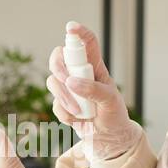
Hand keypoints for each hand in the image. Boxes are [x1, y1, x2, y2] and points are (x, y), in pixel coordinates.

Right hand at [47, 22, 139, 162]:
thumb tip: (71, 82)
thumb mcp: (110, 101)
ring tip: (78, 111)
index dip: (78, 32)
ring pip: (53, 81)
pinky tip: (76, 119)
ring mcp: (69, 89)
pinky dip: (64, 113)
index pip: (87, 43)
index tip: (70, 28)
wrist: (108, 139)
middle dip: (58, 68)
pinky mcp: (62, 104)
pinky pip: (54, 104)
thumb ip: (93, 90)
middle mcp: (79, 74)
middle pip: (59, 58)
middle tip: (67, 80)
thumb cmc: (114, 115)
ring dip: (63, 97)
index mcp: (95, 67)